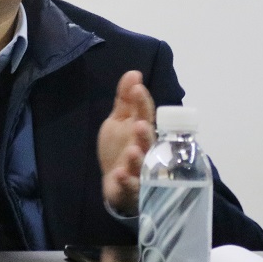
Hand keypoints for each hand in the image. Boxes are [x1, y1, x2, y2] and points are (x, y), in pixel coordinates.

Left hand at [97, 70, 155, 215]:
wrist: (114, 181)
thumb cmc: (120, 147)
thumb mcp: (119, 121)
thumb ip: (126, 100)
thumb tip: (134, 73)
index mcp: (143, 131)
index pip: (145, 115)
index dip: (142, 102)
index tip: (137, 88)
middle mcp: (145, 150)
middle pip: (149, 142)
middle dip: (145, 133)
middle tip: (140, 125)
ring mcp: (139, 171)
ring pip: (142, 165)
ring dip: (137, 159)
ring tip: (132, 151)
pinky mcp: (129, 188)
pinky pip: (129, 186)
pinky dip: (125, 182)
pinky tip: (118, 175)